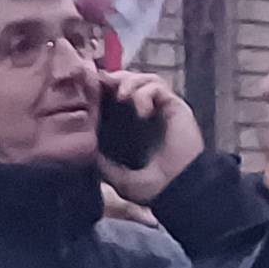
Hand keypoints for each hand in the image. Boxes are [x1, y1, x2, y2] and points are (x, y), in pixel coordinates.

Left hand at [99, 70, 201, 204]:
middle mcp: (149, 115)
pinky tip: (143, 112)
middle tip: (104, 86)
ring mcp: (163, 109)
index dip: (104, 91)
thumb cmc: (156, 188)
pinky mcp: (175, 107)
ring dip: (131, 82)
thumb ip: (105, 165)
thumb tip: (88, 152)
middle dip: (116, 79)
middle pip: (132, 81)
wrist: (180, 189)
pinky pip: (158, 87)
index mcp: (135, 128)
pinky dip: (146, 93)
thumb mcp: (120, 179)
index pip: (118, 98)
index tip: (90, 92)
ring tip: (122, 96)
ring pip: (146, 78)